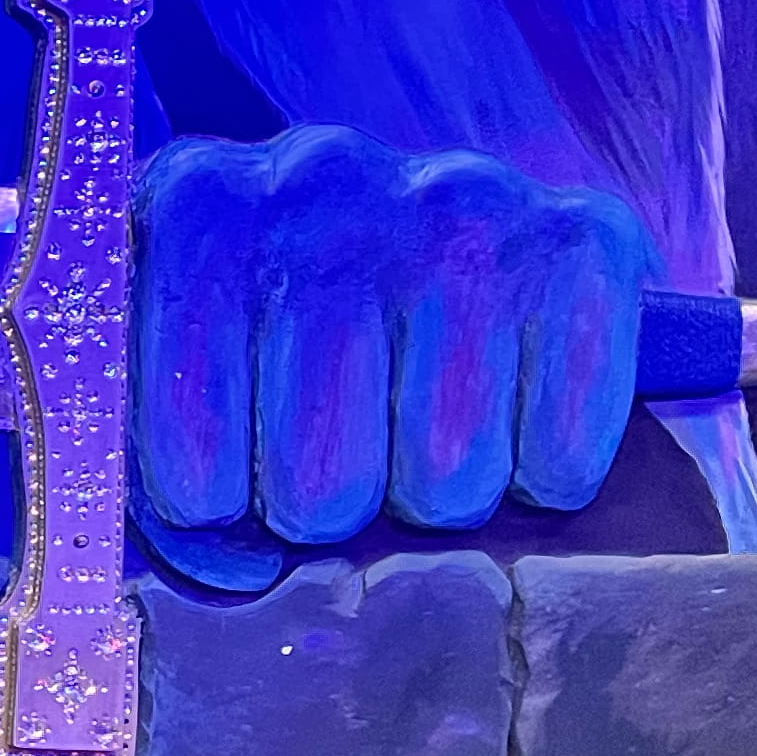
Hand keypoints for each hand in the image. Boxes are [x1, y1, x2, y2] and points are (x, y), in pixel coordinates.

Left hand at [136, 126, 646, 586]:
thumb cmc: (271, 319)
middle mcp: (323, 181)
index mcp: (195, 209)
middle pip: (324, 491)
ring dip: (429, 496)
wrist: (425, 211)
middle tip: (334, 452)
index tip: (224, 488)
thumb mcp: (178, 371)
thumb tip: (242, 574)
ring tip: (411, 427)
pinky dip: (539, 477)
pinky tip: (504, 414)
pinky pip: (561, 461)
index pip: (190, 473)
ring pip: (446, 484)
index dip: (214, 513)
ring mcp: (459, 205)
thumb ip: (173, 488)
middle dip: (327, 506)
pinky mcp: (583, 238)